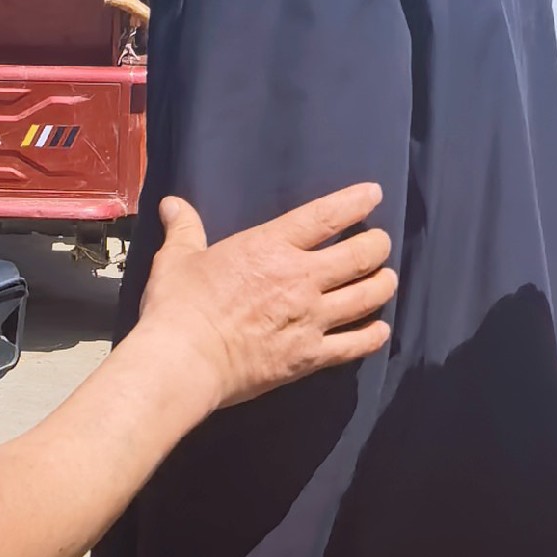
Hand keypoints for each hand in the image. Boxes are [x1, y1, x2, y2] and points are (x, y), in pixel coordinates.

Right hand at [137, 185, 395, 412]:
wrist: (184, 360)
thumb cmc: (178, 307)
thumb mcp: (176, 260)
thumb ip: (184, 230)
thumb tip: (171, 205)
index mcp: (270, 247)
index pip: (326, 216)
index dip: (355, 202)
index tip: (373, 195)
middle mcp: (300, 279)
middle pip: (360, 255)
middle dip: (377, 246)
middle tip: (380, 245)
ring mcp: (311, 318)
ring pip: (367, 297)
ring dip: (383, 286)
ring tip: (385, 281)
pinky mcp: (310, 356)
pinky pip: (355, 345)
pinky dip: (373, 336)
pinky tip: (379, 330)